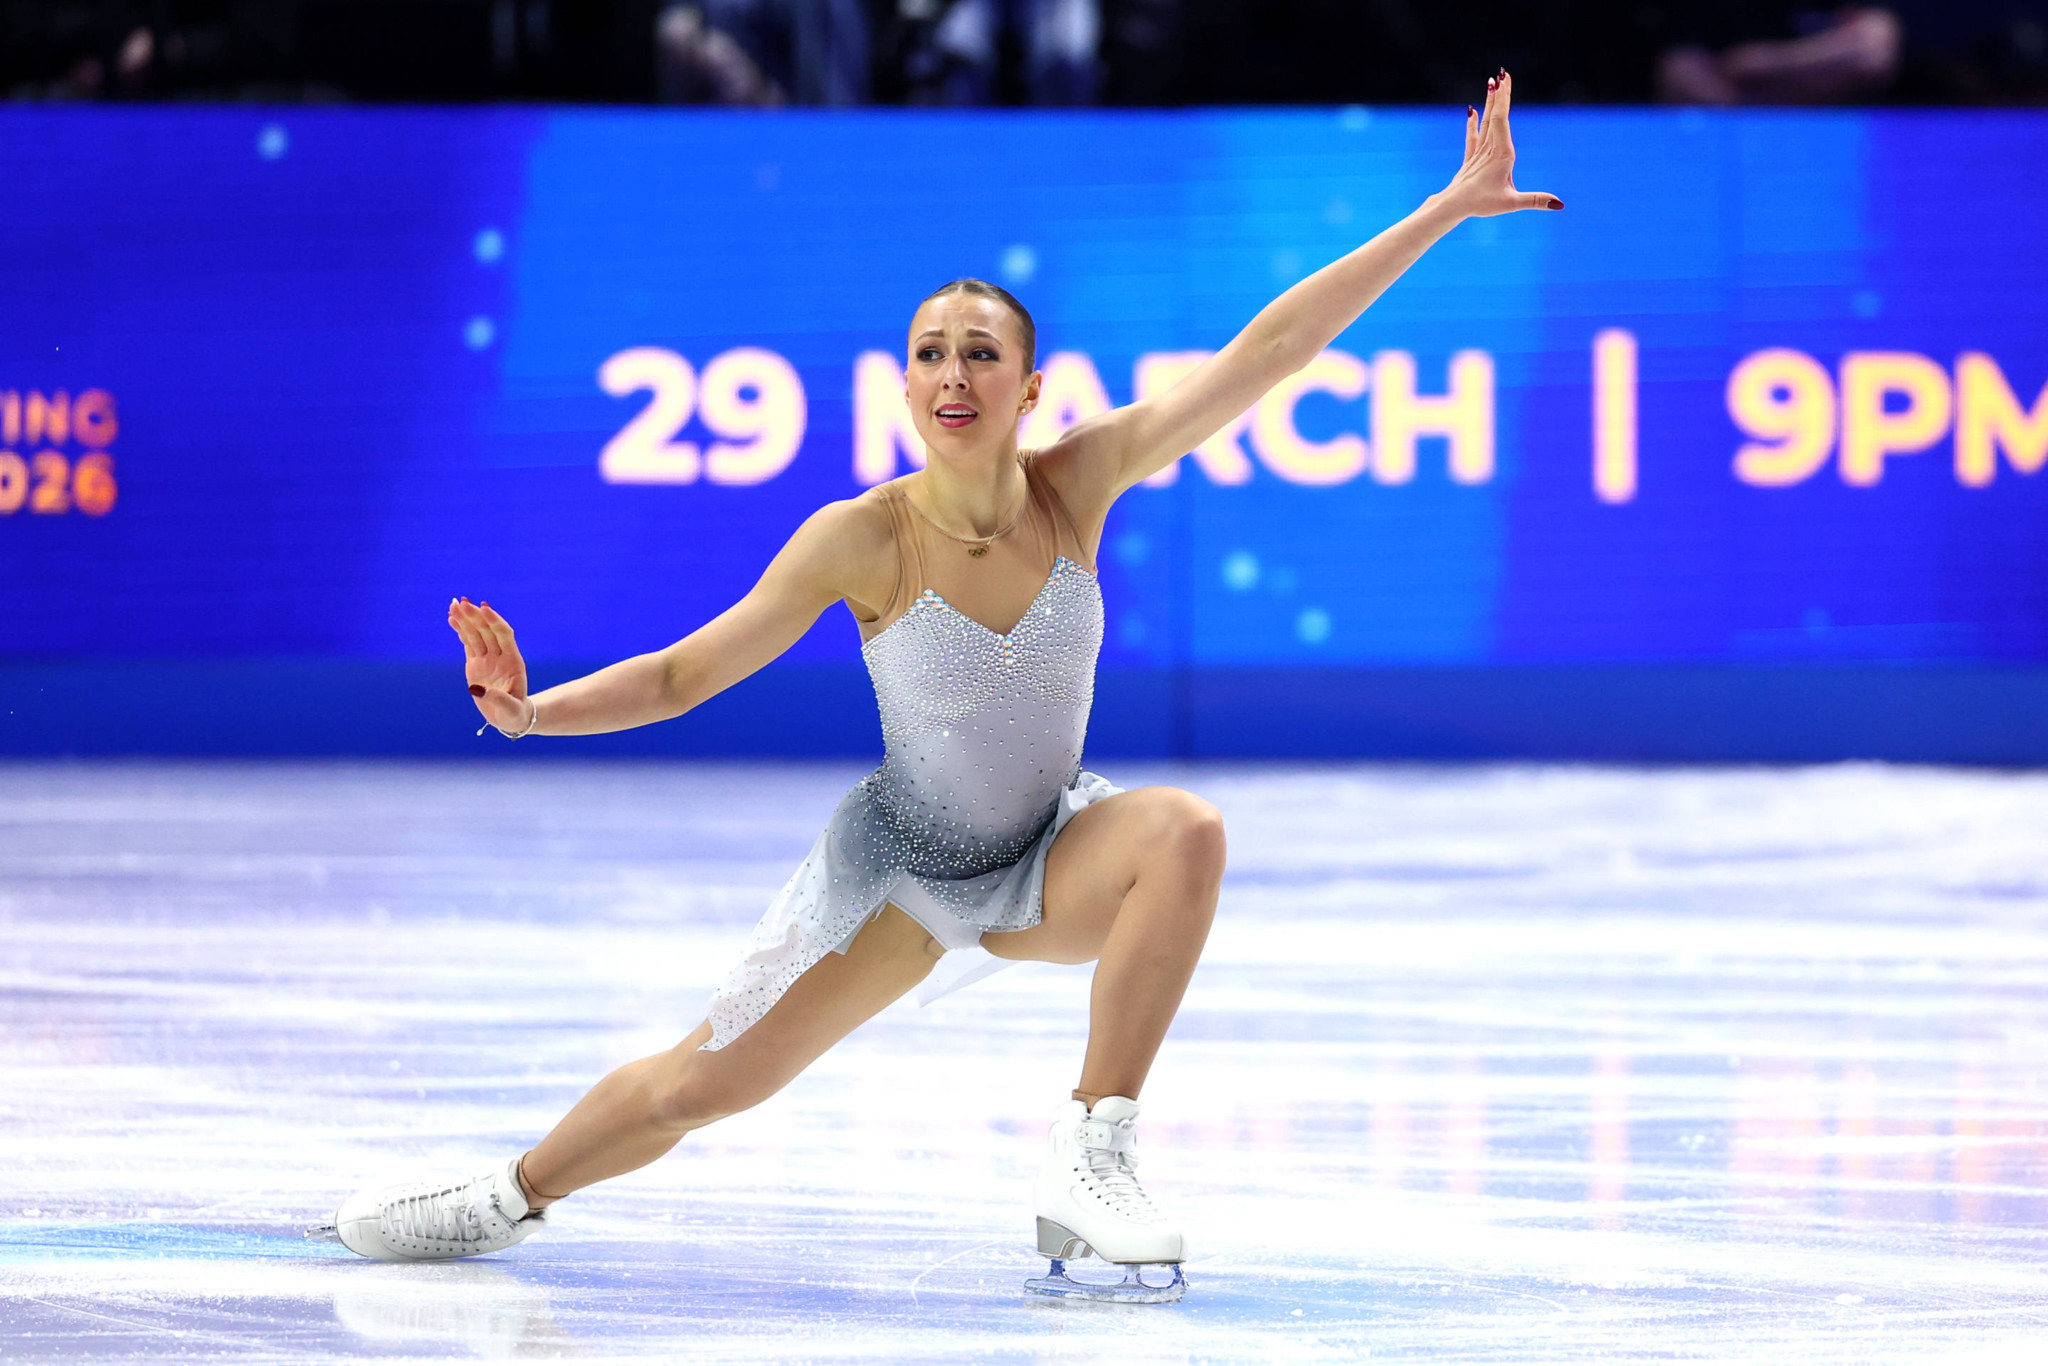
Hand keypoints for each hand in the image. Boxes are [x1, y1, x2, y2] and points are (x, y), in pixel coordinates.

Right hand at [448, 596, 532, 734]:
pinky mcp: (476, 663)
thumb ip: (498, 698)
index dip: (494, 620)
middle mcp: (501, 656)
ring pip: (476, 634)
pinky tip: (452, 618)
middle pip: (487, 630)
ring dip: (466, 619)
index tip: (483, 607)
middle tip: (461, 602)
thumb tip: (475, 689)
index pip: (504, 634)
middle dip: (475, 616)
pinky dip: (461, 630)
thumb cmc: (514, 714)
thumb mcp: (510, 709)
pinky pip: (468, 642)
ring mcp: (488, 658)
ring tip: (453, 605)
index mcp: (513, 662)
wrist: (511, 717)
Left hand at [1436, 69, 1561, 219]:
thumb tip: (1559, 204)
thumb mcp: (1511, 203)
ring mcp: (1479, 153)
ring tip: (1491, 84)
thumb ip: (1535, 200)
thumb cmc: (1482, 204)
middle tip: (1502, 73)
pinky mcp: (1471, 160)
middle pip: (1495, 116)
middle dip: (1499, 95)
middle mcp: (1490, 149)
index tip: (1504, 80)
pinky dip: (1472, 123)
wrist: (1452, 206)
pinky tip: (1471, 110)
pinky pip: (1473, 137)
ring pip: (1485, 123)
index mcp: (1502, 154)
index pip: (1502, 119)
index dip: (1503, 99)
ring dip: (1489, 103)